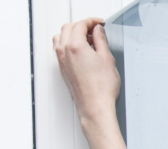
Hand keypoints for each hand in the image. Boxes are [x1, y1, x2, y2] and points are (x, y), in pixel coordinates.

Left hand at [53, 18, 132, 148]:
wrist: (95, 107)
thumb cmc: (102, 89)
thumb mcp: (107, 58)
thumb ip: (101, 40)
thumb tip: (98, 31)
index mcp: (75, 46)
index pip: (81, 25)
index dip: (92, 21)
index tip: (99, 23)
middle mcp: (64, 52)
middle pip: (68, 28)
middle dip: (82, 25)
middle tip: (95, 29)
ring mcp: (62, 62)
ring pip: (60, 38)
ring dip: (72, 34)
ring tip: (88, 39)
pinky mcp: (63, 70)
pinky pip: (60, 49)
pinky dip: (68, 44)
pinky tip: (82, 51)